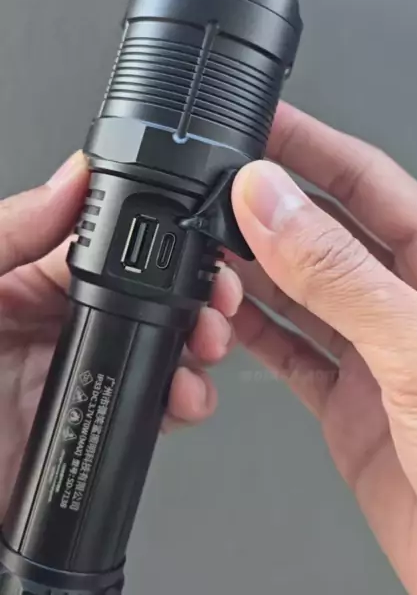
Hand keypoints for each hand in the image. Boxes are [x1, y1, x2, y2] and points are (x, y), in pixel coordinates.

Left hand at [0, 152, 240, 517]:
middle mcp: (61, 322)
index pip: (107, 244)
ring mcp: (85, 372)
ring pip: (168, 344)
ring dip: (203, 339)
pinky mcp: (100, 419)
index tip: (193, 231)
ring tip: (208, 343)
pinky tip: (186, 395)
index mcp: (28, 280)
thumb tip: (71, 178)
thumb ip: (12, 232)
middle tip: (216, 294)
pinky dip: (188, 398)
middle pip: (151, 292)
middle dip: (196, 288)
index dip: (155, 236)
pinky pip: (160, 404)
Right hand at [231, 102, 416, 594]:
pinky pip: (289, 351)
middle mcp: (412, 302)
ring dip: (251, 268)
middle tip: (214, 184)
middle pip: (325, 229)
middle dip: (270, 204)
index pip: (368, 180)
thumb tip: (273, 205)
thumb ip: (341, 277)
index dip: (311, 146)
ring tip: (205, 244)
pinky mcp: (351, 405)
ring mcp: (378, 353)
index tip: (260, 122)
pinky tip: (225, 311)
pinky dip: (251, 331)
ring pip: (299, 289)